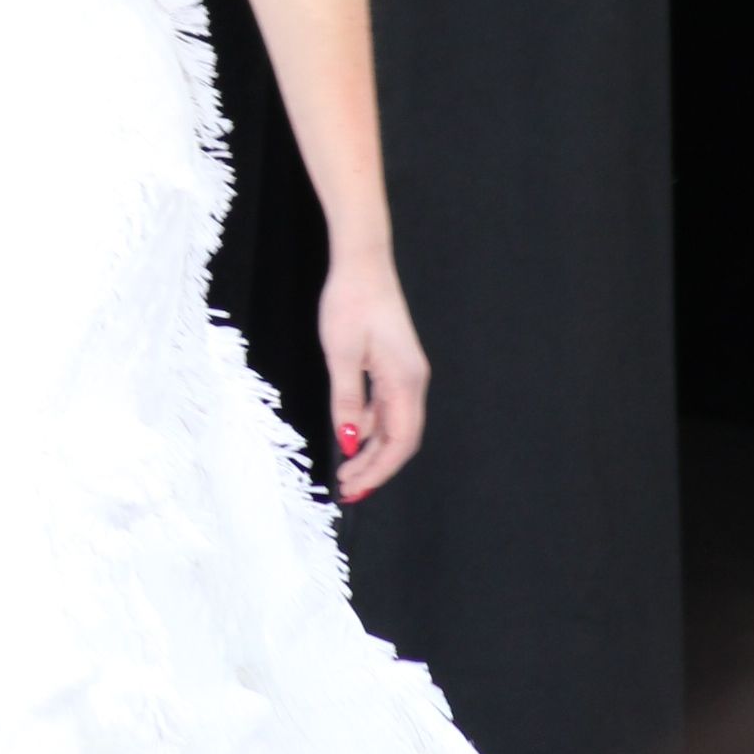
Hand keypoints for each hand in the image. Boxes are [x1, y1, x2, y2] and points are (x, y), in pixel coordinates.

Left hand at [320, 253, 429, 501]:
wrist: (362, 264)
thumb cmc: (351, 302)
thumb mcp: (341, 354)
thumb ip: (346, 400)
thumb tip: (348, 441)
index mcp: (405, 381)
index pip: (400, 441)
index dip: (378, 471)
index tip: (354, 489)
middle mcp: (412, 382)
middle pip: (400, 439)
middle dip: (375, 468)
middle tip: (347, 488)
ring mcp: (404, 375)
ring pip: (393, 426)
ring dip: (371, 450)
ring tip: (345, 470)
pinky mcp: (394, 367)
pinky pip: (385, 407)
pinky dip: (369, 426)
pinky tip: (348, 434)